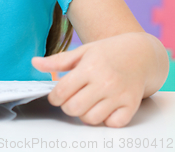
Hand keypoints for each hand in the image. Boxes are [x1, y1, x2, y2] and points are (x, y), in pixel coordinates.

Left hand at [31, 33, 147, 127]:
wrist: (140, 54)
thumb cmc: (107, 52)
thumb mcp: (82, 51)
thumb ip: (57, 61)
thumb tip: (34, 63)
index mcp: (89, 67)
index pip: (62, 91)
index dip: (54, 97)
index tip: (56, 95)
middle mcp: (104, 82)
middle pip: (74, 108)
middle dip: (67, 106)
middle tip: (70, 98)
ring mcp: (119, 95)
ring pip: (91, 119)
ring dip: (84, 114)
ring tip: (85, 102)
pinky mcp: (131, 105)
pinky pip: (112, 124)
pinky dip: (105, 119)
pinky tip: (102, 107)